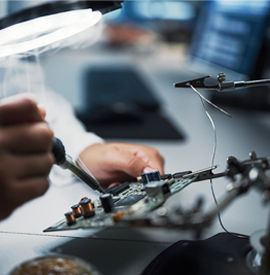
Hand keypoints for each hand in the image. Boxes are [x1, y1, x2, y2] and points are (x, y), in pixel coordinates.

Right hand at [0, 95, 53, 219]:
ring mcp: (2, 171)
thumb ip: (12, 117)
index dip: (35, 116)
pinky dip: (36, 185)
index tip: (32, 124)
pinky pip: (43, 184)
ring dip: (39, 165)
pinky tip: (19, 183)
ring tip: (21, 168)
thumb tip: (42, 111)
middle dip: (42, 143)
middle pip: (45, 134)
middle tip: (30, 149)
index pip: (27, 105)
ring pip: (47, 161)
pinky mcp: (9, 195)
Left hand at [79, 142, 163, 187]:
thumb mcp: (111, 158)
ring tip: (117, 184)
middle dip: (139, 188)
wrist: (88, 160)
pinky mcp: (136, 180)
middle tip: (123, 184)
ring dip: (132, 191)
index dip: (150, 183)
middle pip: (154, 183)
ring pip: (146, 189)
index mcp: (147, 153)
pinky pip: (137, 191)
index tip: (137, 188)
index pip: (159, 173)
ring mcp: (142, 172)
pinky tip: (118, 185)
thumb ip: (131, 163)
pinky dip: (128, 192)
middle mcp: (148, 162)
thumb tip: (150, 171)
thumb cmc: (98, 155)